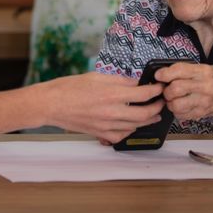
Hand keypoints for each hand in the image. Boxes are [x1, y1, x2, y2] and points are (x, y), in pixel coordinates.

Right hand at [42, 72, 164, 143]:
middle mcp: (112, 112)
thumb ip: (119, 80)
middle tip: (161, 102)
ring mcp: (106, 125)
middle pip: (145, 114)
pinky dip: (130, 130)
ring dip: (148, 120)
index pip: (144, 94)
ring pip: (135, 126)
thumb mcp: (96, 76)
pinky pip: (121, 135)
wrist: (51, 104)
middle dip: (157, 107)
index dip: (156, 90)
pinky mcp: (100, 133)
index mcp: (111, 94)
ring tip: (153, 114)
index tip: (160, 87)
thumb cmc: (69, 88)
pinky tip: (132, 124)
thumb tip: (136, 82)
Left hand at [154, 63, 212, 119]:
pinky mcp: (202, 113)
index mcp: (204, 71)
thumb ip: (187, 70)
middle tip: (167, 89)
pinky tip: (181, 106)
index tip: (159, 76)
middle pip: (175, 89)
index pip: (178, 70)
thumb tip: (164, 73)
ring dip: (170, 102)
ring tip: (173, 99)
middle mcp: (204, 86)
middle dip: (166, 90)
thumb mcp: (206, 68)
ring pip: (176, 104)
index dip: (164, 73)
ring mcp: (203, 102)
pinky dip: (176, 111)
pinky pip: (181, 115)